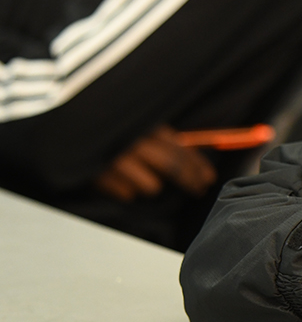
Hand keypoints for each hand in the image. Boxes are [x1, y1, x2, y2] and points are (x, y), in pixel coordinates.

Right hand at [95, 124, 216, 201]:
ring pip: (151, 186)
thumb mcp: (139, 132)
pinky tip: (120, 184)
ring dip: (150, 186)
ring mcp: (118, 158)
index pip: (180, 149)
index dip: (197, 165)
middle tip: (198, 190)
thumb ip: (162, 143)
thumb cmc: (112, 134)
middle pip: (172, 166)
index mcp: (147, 128)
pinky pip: (127, 194)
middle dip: (189, 181)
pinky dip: (126, 190)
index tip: (209, 178)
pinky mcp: (100, 176)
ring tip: (144, 182)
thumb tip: (193, 162)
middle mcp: (135, 141)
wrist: (73, 133)